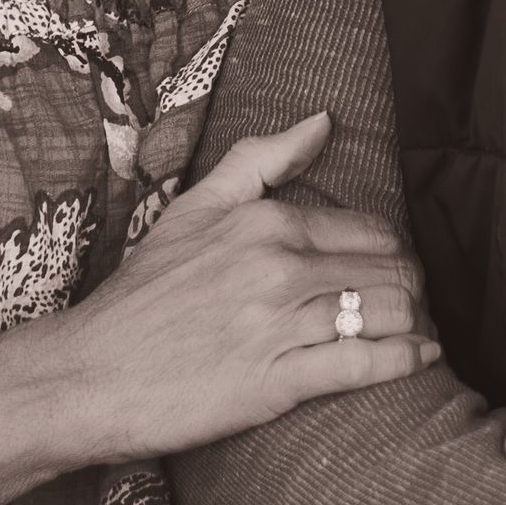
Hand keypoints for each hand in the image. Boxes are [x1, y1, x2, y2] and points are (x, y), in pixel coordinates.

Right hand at [55, 114, 436, 461]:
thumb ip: (260, 159)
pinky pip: (366, 364)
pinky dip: (403, 362)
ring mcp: (279, 325)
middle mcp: (278, 267)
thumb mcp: (192, 210)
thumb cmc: (142, 296)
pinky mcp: (277, 382)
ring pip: (389, 313)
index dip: (391, 254)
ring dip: (413, 325)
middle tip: (405, 309)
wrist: (88, 374)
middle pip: (393, 271)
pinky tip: (416, 361)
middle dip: (411, 290)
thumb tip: (322, 122)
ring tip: (409, 335)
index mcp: (266, 222)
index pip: (372, 230)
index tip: (387, 275)